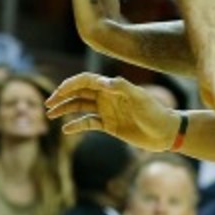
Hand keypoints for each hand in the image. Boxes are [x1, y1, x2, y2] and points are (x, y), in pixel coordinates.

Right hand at [45, 72, 179, 149]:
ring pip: (80, 107)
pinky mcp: (109, 125)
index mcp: (111, 87)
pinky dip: (76, 125)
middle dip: (62, 96)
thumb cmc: (155, 113)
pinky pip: (88, 123)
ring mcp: (107, 110)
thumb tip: (103, 82)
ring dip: (65, 109)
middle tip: (48, 104)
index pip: (86, 81)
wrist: (166, 132)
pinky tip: (66, 130)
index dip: (70, 85)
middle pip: (79, 93)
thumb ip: (122, 87)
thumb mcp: (140, 99)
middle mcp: (106, 96)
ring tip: (50, 115)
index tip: (58, 93)